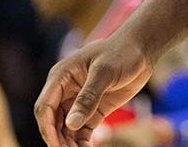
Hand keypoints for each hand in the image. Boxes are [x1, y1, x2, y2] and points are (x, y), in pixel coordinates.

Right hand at [34, 37, 153, 146]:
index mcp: (61, 77)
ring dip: (69, 143)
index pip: (45, 106)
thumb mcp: (105, 72)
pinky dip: (82, 142)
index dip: (47, 127)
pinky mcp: (93, 109)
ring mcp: (78, 102)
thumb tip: (71, 124)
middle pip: (53, 121)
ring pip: (66, 128)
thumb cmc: (122, 52)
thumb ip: (88, 97)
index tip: (56, 144)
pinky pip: (82, 130)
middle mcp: (65, 91)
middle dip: (57, 139)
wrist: (142, 50)